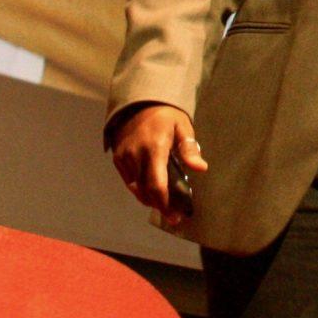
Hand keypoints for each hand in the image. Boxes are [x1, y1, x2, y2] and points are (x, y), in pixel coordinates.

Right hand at [110, 104, 206, 228]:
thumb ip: (189, 148)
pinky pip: (128, 181)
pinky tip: (151, 191)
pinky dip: (139, 189)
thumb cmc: (165, 115)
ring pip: (135, 188)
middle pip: (145, 191)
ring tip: (164, 204)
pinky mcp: (117, 158)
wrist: (138, 102)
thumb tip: (201, 168)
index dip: (164, 204)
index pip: (156, 184)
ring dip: (149, 199)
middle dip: (159, 206)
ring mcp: (123, 157)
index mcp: (154, 147)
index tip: (174, 216)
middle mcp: (135, 154)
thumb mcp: (182, 126)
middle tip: (173, 216)